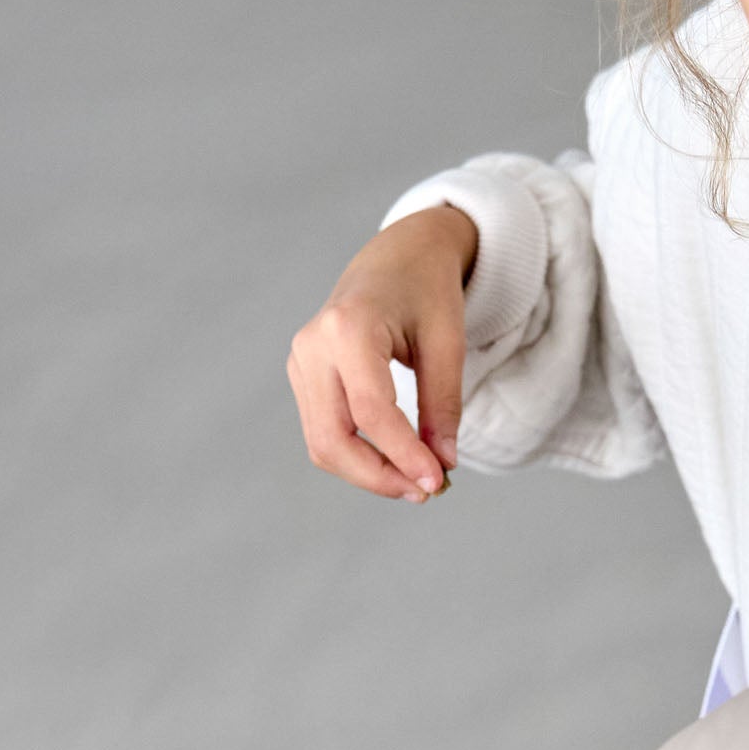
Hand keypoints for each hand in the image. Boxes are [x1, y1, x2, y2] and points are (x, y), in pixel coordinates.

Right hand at [287, 205, 476, 501]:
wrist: (397, 257)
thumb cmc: (426, 292)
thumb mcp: (448, 343)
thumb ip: (443, 406)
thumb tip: (442, 466)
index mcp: (349, 326)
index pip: (372, 411)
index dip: (404, 455)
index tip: (438, 483)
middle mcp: (313, 345)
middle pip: (333, 438)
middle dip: (378, 476)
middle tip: (425, 492)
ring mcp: (300, 362)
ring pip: (322, 444)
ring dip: (367, 473)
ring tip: (414, 482)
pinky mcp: (302, 376)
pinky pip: (323, 433)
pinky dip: (357, 456)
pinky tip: (393, 462)